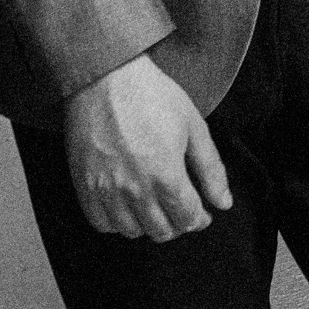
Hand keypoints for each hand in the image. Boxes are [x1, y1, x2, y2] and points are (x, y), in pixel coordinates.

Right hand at [64, 53, 230, 240]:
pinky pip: (101, 223)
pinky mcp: (84, 185)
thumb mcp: (193, 126)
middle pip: (161, 231)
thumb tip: (224, 203)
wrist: (105, 77)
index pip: (188, 219)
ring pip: (132, 231)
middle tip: (178, 208)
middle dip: (177, 224)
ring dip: (147, 224)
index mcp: (166, 175)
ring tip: (153, 205)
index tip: (201, 212)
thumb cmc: (152, 95)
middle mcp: (135, 189)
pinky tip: (125, 205)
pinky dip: (116, 222)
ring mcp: (106, 189)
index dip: (199, 219)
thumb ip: (211, 169)